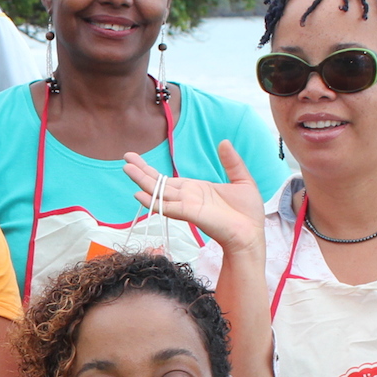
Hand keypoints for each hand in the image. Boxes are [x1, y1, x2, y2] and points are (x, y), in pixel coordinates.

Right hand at [123, 141, 265, 253]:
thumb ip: (231, 162)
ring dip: (142, 182)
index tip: (136, 158)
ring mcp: (186, 206)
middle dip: (141, 171)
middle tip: (125, 159)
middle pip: (158, 184)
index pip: (168, 179)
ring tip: (127, 169)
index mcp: (195, 189)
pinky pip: (167, 207)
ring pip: (159, 192)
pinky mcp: (190, 214)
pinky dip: (153, 201)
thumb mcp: (242, 180)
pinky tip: (140, 194)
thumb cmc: (247, 214)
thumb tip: (224, 142)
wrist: (251, 234)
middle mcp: (186, 198)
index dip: (151, 170)